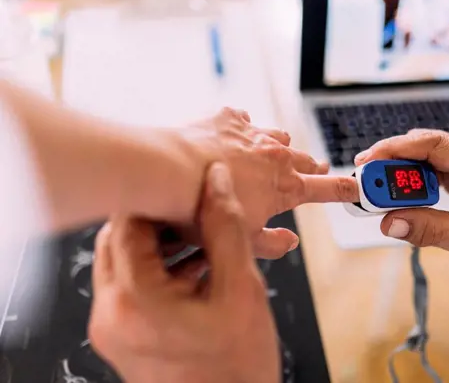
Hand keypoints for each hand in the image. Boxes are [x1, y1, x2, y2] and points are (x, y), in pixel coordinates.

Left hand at [89, 163, 278, 382]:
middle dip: (159, 214)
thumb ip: (227, 228)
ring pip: (126, 260)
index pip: (128, 220)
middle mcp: (111, 315)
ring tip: (201, 233)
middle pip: (121, 238)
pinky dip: (159, 267)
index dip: (158, 192)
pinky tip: (196, 263)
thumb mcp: (242, 289)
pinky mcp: (122, 335)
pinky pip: (132, 286)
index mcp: (134, 301)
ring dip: (160, 240)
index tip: (185, 180)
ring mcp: (113, 328)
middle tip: (195, 202)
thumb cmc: (237, 369)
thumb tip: (217, 182)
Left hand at [172, 107, 358, 257]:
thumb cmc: (201, 210)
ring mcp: (252, 136)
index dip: (344, 189)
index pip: (326, 189)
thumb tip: (290, 242)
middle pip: (305, 159)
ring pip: (279, 136)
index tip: (357, 187)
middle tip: (319, 169)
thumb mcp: (242, 239)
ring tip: (281, 149)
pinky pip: (245, 119)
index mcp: (284, 187)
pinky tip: (239, 130)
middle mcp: (275, 157)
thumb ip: (271, 242)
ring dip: (282, 145)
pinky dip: (246, 127)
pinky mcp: (227, 120)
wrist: (167, 173)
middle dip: (313, 166)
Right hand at [355, 130, 448, 314]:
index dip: (393, 150)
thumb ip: (428, 229)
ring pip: (425, 160)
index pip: (430, 144)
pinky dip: (415, 184)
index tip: (366, 161)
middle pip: (423, 148)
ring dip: (401, 176)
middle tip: (366, 185)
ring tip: (379, 196)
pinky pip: (434, 172)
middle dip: (391, 165)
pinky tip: (402, 199)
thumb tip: (390, 222)